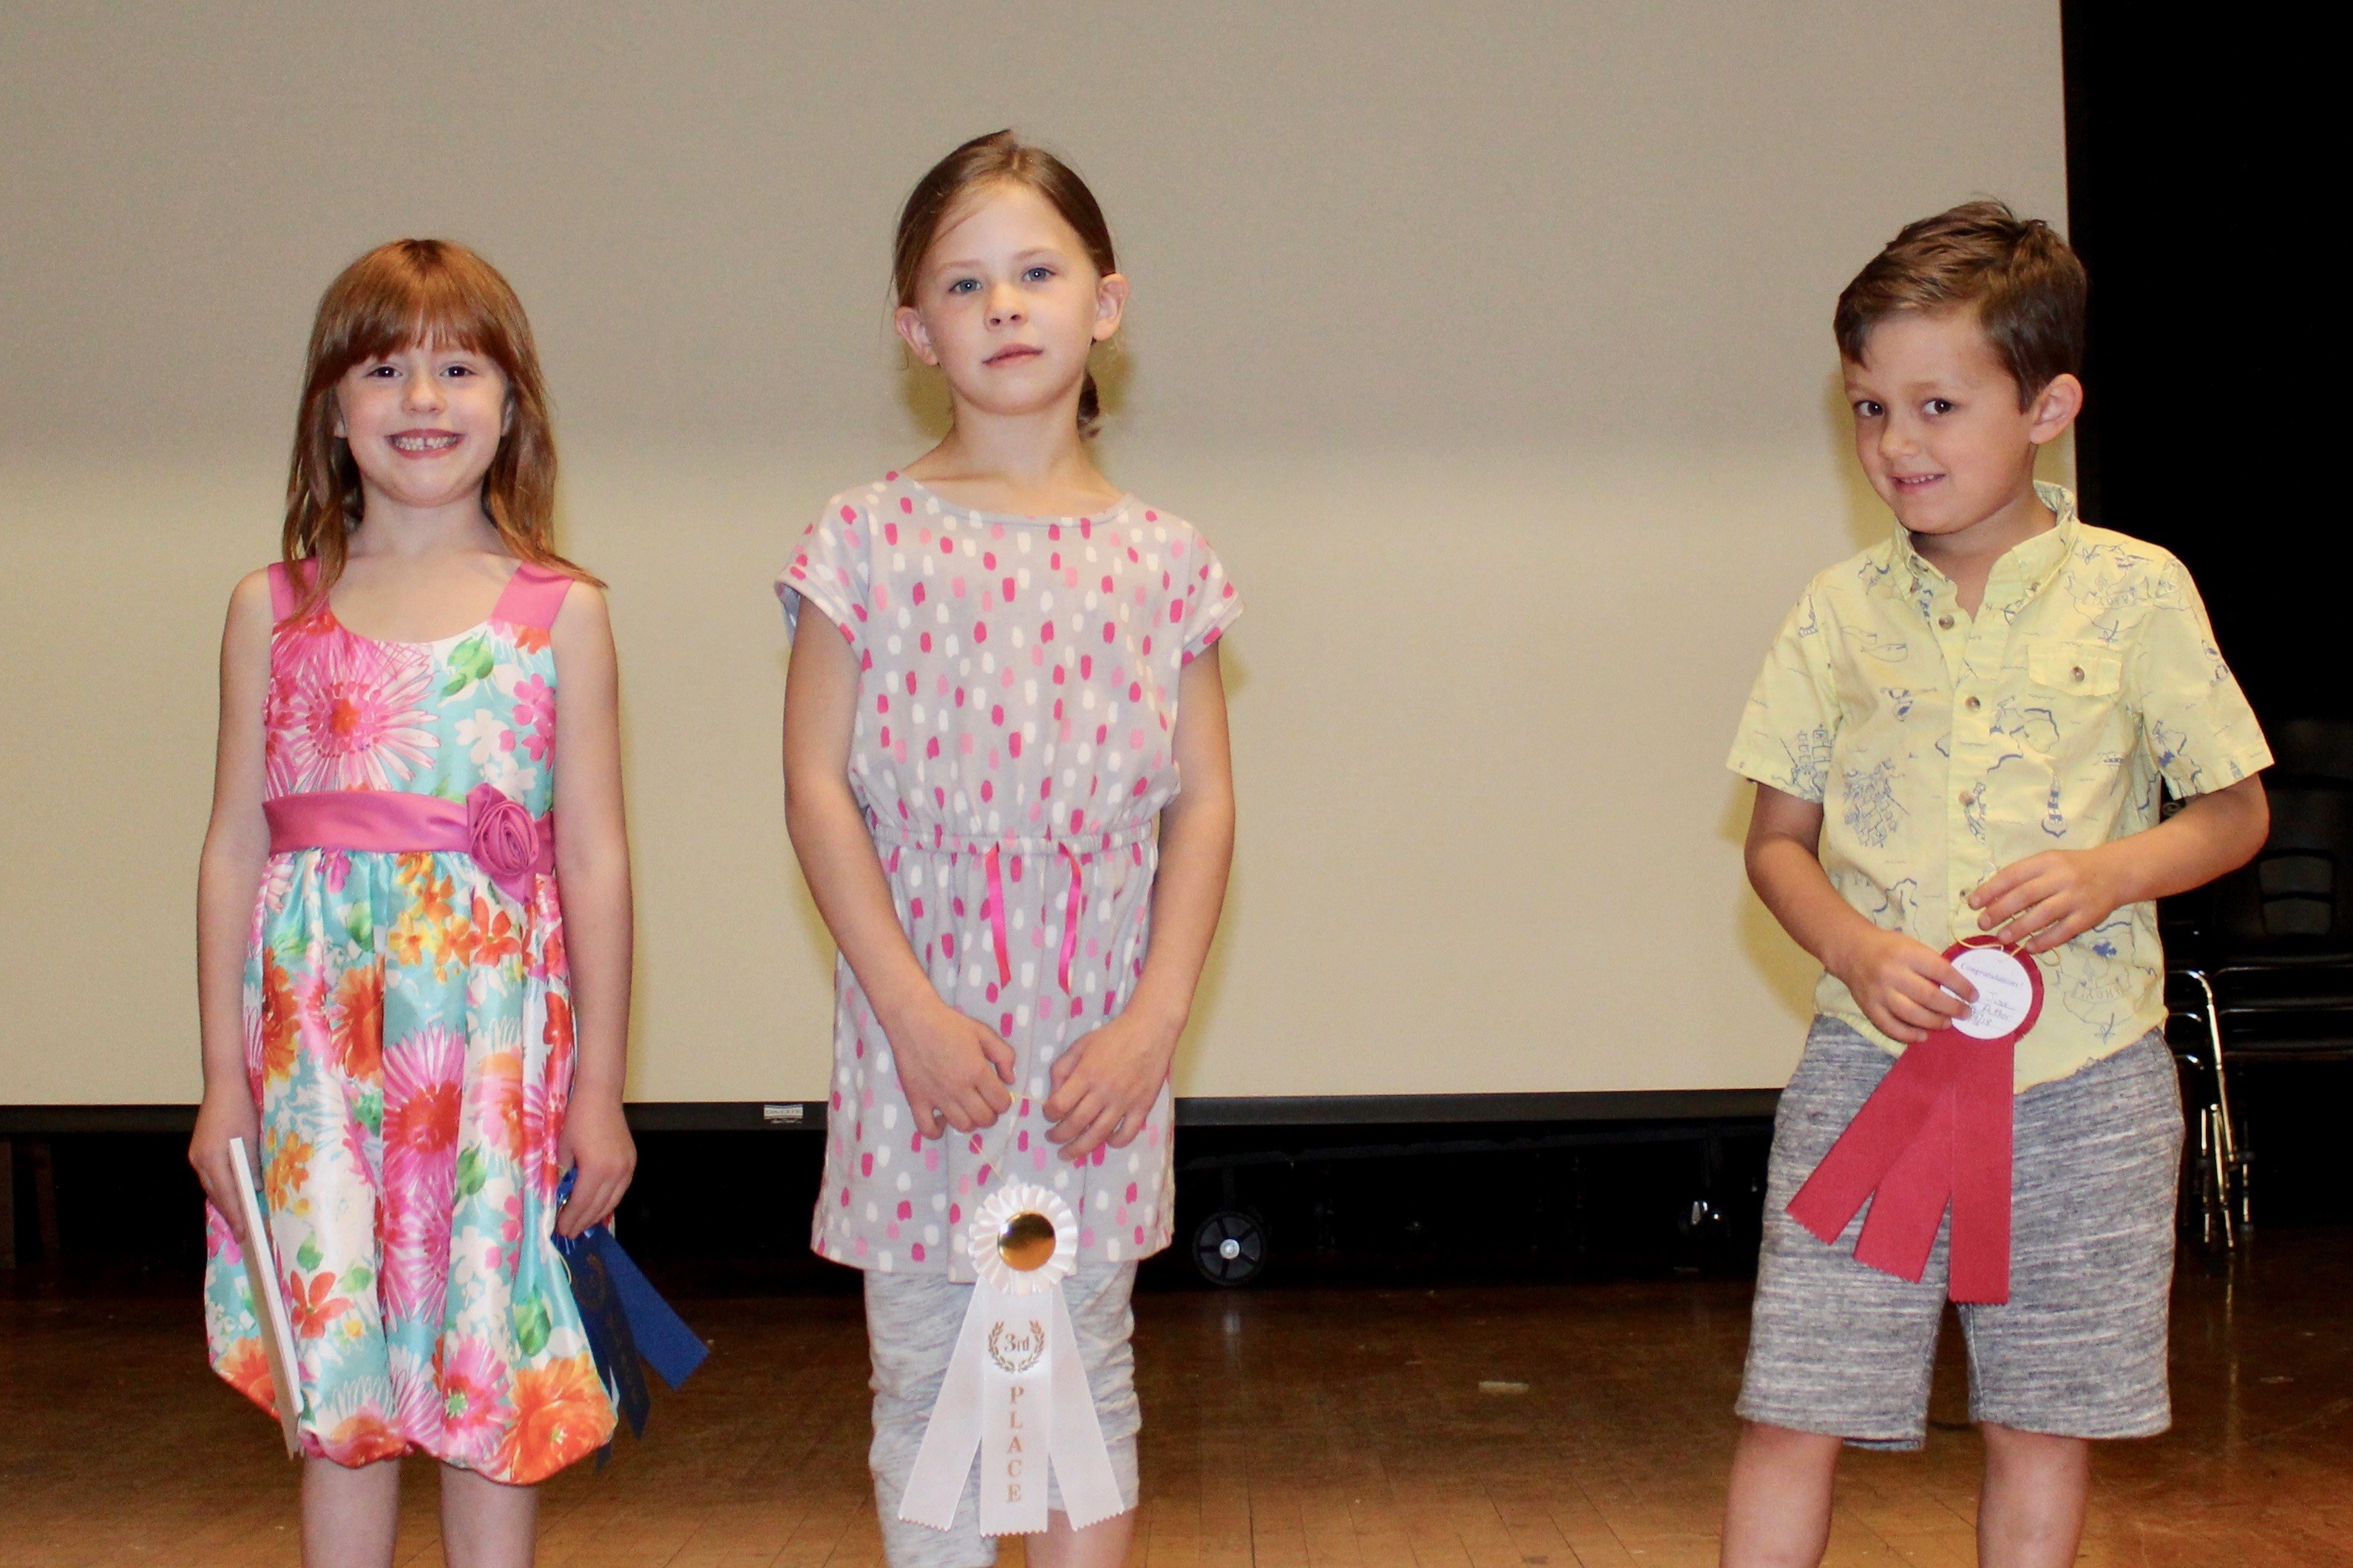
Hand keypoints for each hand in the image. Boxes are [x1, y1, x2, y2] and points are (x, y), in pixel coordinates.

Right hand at [189, 1088, 261, 1242]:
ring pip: (211, 1187)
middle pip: (216, 1194)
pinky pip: (210, 1176)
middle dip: (230, 1214)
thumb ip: (252, 1165)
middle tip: (244, 1234)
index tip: (245, 1232)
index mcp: (213, 1158)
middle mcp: (200, 1160)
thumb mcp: (253, 1138)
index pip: (227, 1194)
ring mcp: (196, 1156)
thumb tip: (255, 1189)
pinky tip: (232, 1195)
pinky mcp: (199, 1150)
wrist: (223, 1084)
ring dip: (225, 1202)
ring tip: (240, 1219)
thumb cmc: (242, 1108)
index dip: (237, 1214)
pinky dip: (221, 1188)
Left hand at [556, 1094, 635, 1238]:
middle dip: (582, 1222)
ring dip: (597, 1215)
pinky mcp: (631, 1161)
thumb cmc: (576, 1118)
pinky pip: (620, 1190)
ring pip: (612, 1201)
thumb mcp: (561, 1148)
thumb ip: (561, 1174)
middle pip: (598, 1207)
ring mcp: (627, 1167)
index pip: (582, 1204)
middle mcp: (616, 1172)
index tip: (559, 1231)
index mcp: (596, 1169)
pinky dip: (609, 1202)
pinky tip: (598, 1207)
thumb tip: (557, 1196)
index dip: (570, 1219)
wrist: (601, 1095)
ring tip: (582, 1225)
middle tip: (568, 1233)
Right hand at [884, 997, 1015, 1139]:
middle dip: (991, 1114)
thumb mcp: (984, 1032)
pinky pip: (928, 1129)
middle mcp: (959, 1088)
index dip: (1004, 1101)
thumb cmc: (949, 1024)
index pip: (1001, 1103)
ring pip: (962, 1126)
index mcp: (977, 1071)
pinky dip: (938, 1130)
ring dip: (970, 1121)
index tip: (998, 1094)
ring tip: (967, 1109)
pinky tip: (943, 1118)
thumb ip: (1004, 1055)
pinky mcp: (916, 1100)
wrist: (913, 1020)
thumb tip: (1010, 1080)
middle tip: (985, 1102)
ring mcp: (937, 1097)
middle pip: (984, 1119)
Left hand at [1045, 1005, 1180, 1160]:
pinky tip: (1108, 1141)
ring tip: (1069, 1153)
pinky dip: (1116, 1142)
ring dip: (1080, 1148)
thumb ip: (1062, 1067)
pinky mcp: (1142, 1106)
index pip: (1059, 1105)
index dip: (1049, 1114)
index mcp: (1086, 1074)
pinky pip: (1128, 1133)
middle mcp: (1103, 1091)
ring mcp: (1124, 1101)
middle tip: (1053, 1139)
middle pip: (1076, 1125)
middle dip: (1059, 1136)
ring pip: (1099, 1134)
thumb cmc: (1113, 1036)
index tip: (1049, 1115)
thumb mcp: (1080, 1044)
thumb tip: (1054, 1093)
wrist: (1149, 1030)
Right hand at [1829, 925, 1974, 1043]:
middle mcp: (1892, 974)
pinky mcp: (1869, 1007)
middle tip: (1965, 1013)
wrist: (1852, 951)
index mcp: (1907, 954)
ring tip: (1947, 1023)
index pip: (1942, 972)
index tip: (1974, 996)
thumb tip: (1958, 990)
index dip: (1962, 986)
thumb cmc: (1889, 948)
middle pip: (1929, 997)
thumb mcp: (1913, 947)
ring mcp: (1879, 993)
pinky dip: (1908, 1034)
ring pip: (1912, 1014)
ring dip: (1934, 1022)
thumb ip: (1932, 965)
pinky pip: (1890, 1026)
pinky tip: (1922, 1035)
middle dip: (1953, 1007)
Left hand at [1969, 847, 2127, 953]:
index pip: (2013, 875)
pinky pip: (2063, 932)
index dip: (1990, 890)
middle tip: (1982, 923)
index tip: (1973, 903)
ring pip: (2043, 915)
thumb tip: (1990, 898)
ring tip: (2001, 937)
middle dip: (1999, 911)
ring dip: (2018, 928)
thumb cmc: (2071, 868)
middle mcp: (2061, 878)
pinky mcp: (2088, 917)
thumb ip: (2023, 876)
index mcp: (2046, 861)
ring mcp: (2076, 898)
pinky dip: (2044, 941)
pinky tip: (2029, 947)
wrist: (2114, 872)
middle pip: (2025, 895)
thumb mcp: (2047, 863)